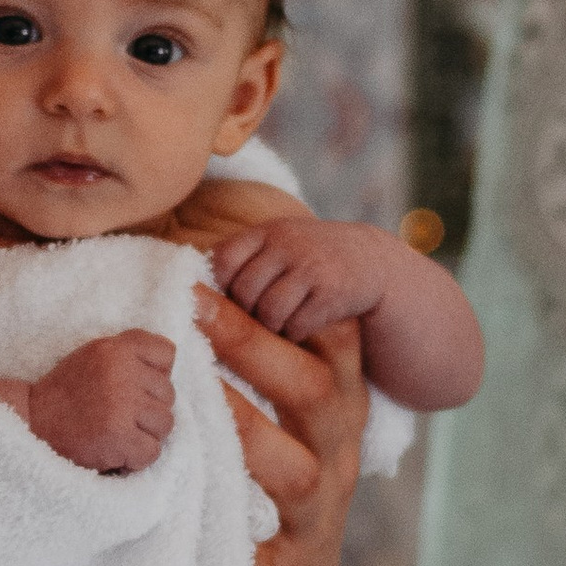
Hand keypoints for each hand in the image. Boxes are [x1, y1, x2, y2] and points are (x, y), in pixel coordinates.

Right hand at [21, 331, 177, 472]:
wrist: (30, 425)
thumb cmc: (65, 395)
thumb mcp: (93, 357)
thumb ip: (128, 356)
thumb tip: (169, 373)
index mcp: (115, 348)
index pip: (166, 353)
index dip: (156, 374)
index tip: (134, 387)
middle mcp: (121, 372)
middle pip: (168, 394)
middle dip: (148, 410)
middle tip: (118, 417)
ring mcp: (121, 405)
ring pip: (166, 424)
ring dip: (145, 435)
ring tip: (117, 434)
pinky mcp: (119, 437)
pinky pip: (152, 452)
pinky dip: (136, 459)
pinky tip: (115, 452)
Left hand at [194, 289, 365, 565]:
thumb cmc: (275, 465)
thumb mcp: (282, 405)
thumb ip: (257, 345)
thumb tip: (201, 255)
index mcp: (337, 402)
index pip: (335, 343)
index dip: (294, 305)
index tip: (221, 274)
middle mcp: (338, 451)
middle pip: (316, 394)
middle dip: (253, 349)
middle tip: (192, 313)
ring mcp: (320, 512)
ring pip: (294, 474)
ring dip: (242, 433)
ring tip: (183, 407)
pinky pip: (264, 554)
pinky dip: (234, 542)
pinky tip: (184, 516)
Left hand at [211, 216, 394, 341]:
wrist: (370, 260)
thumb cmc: (308, 259)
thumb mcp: (276, 244)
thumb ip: (241, 260)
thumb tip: (195, 295)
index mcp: (266, 231)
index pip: (223, 260)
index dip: (218, 288)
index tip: (225, 303)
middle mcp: (287, 244)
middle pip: (243, 292)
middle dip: (245, 314)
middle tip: (256, 320)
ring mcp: (311, 267)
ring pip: (268, 312)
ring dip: (270, 328)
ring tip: (278, 326)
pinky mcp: (332, 293)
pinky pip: (297, 325)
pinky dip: (294, 333)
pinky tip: (301, 327)